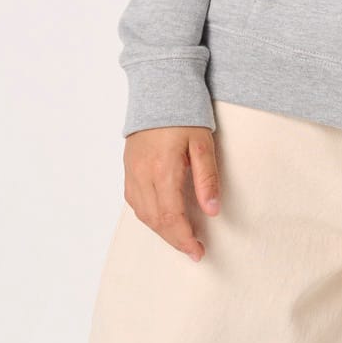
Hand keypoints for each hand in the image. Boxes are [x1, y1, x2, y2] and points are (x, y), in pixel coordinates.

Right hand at [123, 125, 221, 260]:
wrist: (159, 90)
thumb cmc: (185, 115)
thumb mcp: (203, 144)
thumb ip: (207, 179)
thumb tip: (212, 211)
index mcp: (162, 170)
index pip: (171, 217)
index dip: (184, 239)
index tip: (198, 252)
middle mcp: (142, 175)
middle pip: (156, 221)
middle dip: (175, 240)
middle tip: (194, 251)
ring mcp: (132, 173)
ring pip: (143, 214)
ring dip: (161, 231)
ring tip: (181, 238)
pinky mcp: (128, 169)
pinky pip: (135, 202)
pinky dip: (149, 217)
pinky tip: (162, 219)